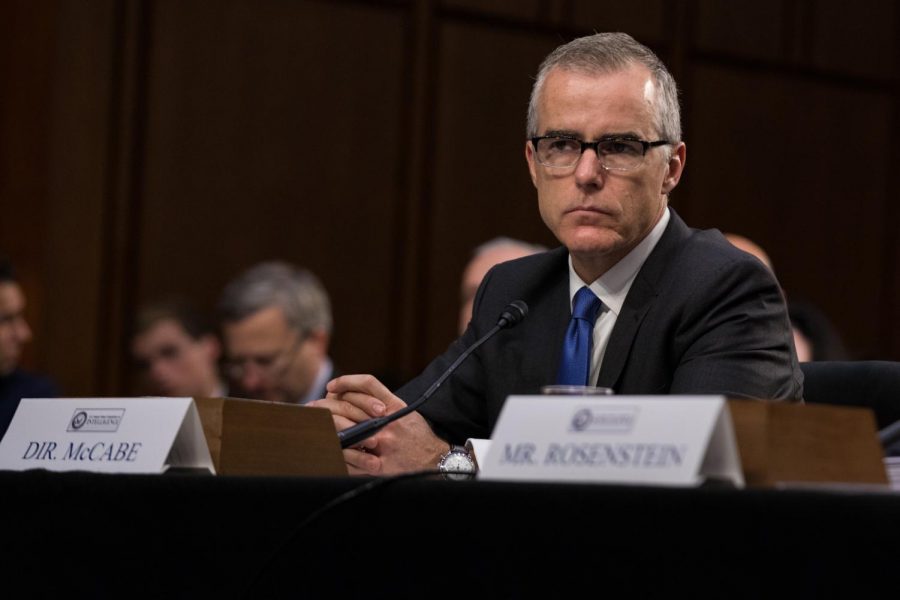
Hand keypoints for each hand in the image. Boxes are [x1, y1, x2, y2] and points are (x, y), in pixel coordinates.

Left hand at [310, 374, 448, 475]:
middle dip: (327, 405)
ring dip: (328, 429)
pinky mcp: (381, 466)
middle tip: (315, 407)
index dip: (346, 381)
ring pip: (347, 432)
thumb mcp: (405, 411)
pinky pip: (353, 460)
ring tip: (317, 428)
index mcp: (396, 407)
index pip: (368, 385)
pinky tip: (330, 450)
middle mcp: (389, 423)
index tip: (331, 386)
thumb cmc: (417, 435)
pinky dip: (339, 454)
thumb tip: (350, 395)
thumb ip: (382, 402)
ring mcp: (384, 445)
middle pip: (350, 407)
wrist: (436, 460)